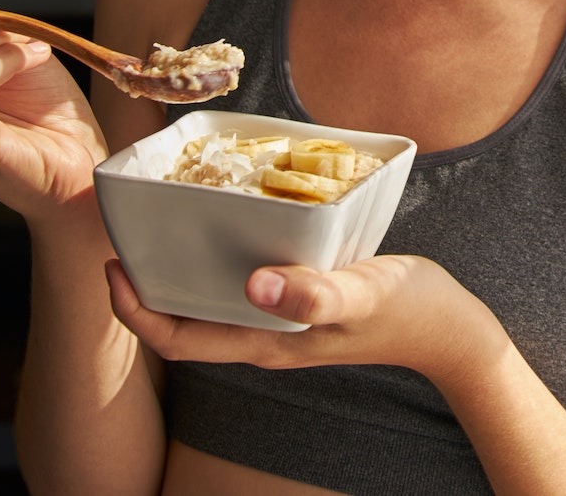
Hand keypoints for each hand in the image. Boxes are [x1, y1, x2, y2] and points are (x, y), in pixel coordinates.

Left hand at [105, 254, 502, 387]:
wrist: (450, 328)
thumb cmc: (409, 310)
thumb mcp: (366, 293)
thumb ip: (314, 292)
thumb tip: (255, 284)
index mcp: (267, 342)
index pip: (177, 339)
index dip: (135, 309)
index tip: (114, 264)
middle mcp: (264, 337)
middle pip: (183, 322)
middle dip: (146, 285)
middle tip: (128, 234)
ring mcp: (280, 325)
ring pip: (209, 305)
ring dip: (179, 273)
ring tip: (164, 224)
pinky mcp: (298, 305)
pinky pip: (240, 288)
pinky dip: (219, 260)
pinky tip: (229, 223)